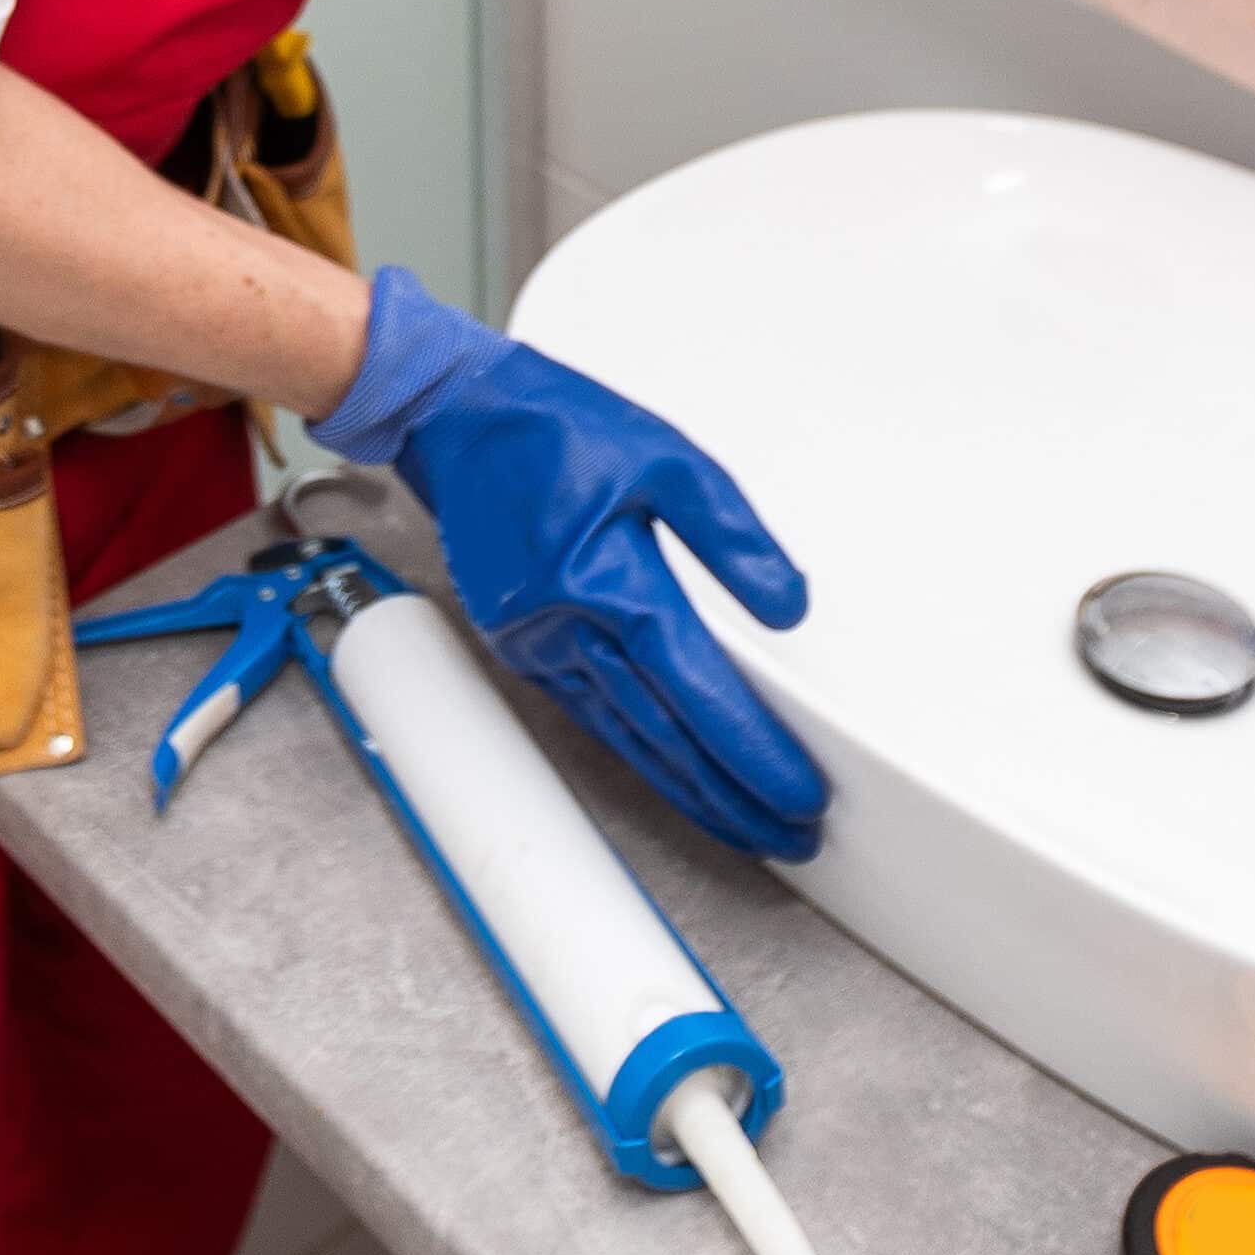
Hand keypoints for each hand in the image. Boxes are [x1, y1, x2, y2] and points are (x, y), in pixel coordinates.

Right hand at [309, 268, 828, 859]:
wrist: (457, 420)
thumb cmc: (557, 428)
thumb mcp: (668, 457)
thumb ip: (732, 536)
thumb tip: (788, 606)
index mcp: (606, 579)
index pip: (694, 686)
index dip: (750, 749)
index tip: (797, 791)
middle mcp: (567, 627)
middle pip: (665, 734)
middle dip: (732, 793)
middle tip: (792, 834)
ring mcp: (539, 646)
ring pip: (627, 739)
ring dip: (691, 792)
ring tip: (748, 827)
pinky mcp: (525, 648)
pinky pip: (592, 718)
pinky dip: (640, 757)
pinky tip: (675, 780)